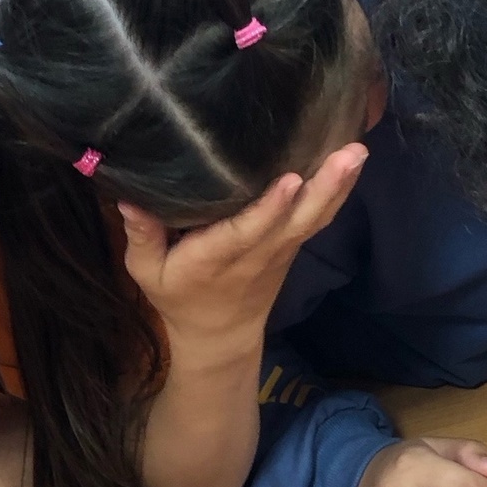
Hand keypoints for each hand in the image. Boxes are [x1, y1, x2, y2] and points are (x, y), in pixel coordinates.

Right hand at [119, 145, 365, 357]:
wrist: (221, 337)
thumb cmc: (179, 298)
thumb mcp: (147, 273)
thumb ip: (141, 236)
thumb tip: (128, 197)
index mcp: (219, 258)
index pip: (248, 232)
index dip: (270, 208)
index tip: (289, 181)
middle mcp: (258, 252)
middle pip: (297, 219)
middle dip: (324, 187)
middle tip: (350, 153)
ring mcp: (282, 248)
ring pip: (315, 217)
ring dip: (339, 185)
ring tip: (359, 150)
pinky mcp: (293, 243)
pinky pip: (319, 217)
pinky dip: (337, 191)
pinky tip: (352, 160)